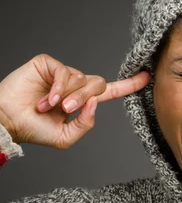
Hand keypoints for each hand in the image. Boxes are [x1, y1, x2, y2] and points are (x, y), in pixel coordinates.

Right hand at [0, 54, 149, 149]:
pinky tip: (46, 99)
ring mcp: (62, 74)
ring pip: (82, 79)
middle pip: (97, 85)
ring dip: (67, 96)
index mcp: (82, 102)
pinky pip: (65, 72)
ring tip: (49, 106)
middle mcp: (75, 86)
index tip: (147, 76)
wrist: (9, 122)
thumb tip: (96, 103)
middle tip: (65, 110)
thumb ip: (86, 124)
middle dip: (84, 99)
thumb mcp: (66, 137)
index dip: (128, 85)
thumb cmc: (35, 130)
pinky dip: (59, 87)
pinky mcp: (48, 65)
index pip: (110, 92)